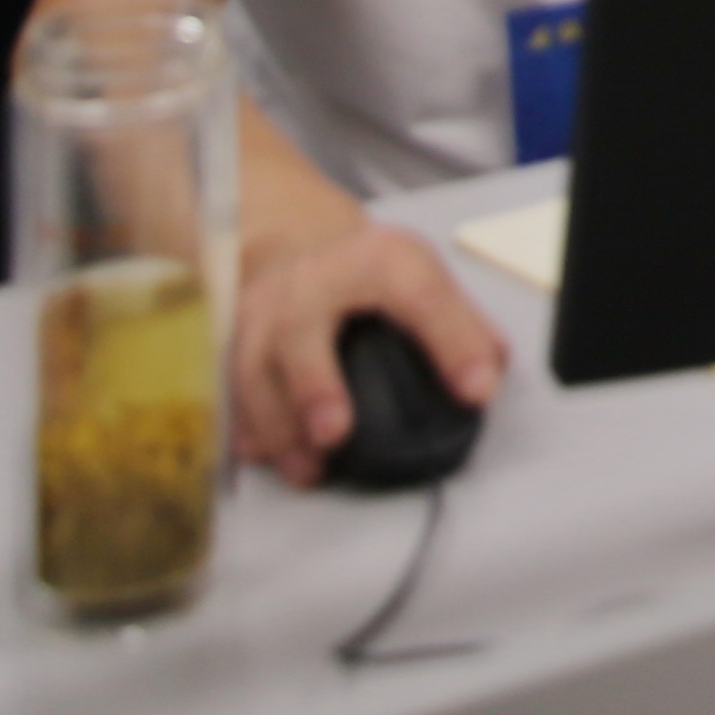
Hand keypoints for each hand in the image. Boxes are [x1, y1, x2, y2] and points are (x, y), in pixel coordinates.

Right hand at [234, 216, 504, 488]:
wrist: (294, 245)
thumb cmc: (368, 273)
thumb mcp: (420, 275)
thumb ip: (461, 325)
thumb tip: (486, 380)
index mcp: (379, 259)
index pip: (419, 294)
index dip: (452, 341)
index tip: (476, 392)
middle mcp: (312, 282)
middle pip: (300, 330)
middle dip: (314, 385)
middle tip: (336, 433)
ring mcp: (262, 315)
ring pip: (253, 371)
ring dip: (279, 426)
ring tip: (310, 469)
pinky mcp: (230, 346)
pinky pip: (227, 394)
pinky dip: (246, 430)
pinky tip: (271, 458)